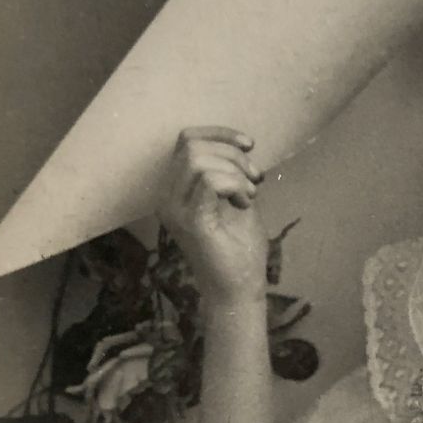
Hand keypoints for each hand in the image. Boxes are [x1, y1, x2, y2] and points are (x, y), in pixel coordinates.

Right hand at [156, 125, 269, 309]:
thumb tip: (240, 148)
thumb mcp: (236, 199)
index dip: (220, 134)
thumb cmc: (238, 248)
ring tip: (250, 193)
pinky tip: (244, 202)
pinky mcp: (191, 221)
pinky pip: (209, 180)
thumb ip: (231, 174)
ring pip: (198, 159)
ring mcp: (175, 210)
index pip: (187, 141)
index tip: (249, 145)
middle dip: (231, 153)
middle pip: (191, 145)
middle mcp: (168, 198)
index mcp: (176, 190)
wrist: (238, 288)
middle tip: (254, 177)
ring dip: (235, 169)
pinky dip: (234, 183)